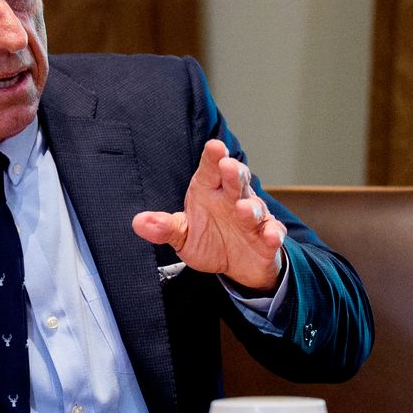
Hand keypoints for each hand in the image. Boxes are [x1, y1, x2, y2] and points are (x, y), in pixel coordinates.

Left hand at [132, 139, 283, 291]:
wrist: (236, 265)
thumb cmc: (210, 239)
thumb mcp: (183, 235)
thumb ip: (164, 227)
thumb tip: (139, 222)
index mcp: (210, 190)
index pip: (211, 169)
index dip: (213, 157)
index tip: (214, 147)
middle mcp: (233, 198)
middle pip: (237, 180)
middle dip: (234, 173)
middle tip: (228, 167)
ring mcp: (253, 218)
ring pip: (255, 207)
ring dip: (251, 207)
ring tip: (243, 209)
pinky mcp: (268, 238)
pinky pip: (273, 233)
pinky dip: (273, 234)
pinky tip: (271, 236)